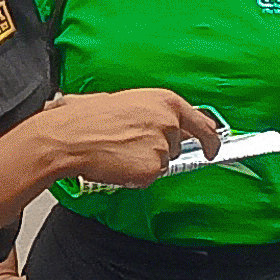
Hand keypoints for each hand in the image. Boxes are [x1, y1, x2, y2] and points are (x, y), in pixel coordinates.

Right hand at [33, 89, 224, 187]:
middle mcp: (169, 122)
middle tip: (131, 144)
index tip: (212, 148)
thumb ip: (149, 110)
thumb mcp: (122, 100)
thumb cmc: (85, 117)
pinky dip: (135, 176)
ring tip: (117, 150)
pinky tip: (117, 164)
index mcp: (165, 101)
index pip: (202, 123)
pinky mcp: (152, 169)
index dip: (210, 139)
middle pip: (177, 145)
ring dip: (144, 162)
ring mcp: (162, 147)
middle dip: (159, 148)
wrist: (68, 137)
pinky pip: (149, 178)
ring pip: (162, 163)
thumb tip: (157, 119)